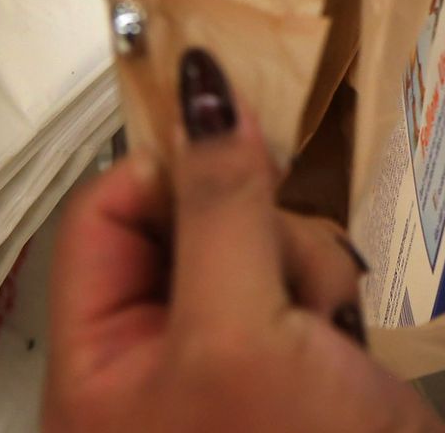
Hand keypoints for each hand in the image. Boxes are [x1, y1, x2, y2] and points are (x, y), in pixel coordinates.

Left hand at [43, 49, 444, 432]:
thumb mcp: (242, 331)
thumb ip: (220, 207)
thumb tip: (202, 81)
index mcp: (96, 363)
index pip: (107, 215)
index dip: (172, 172)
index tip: (246, 155)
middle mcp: (152, 359)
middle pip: (192, 221)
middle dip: (259, 229)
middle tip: (290, 277)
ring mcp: (229, 360)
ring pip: (262, 243)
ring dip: (307, 264)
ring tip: (328, 327)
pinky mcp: (297, 361)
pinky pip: (306, 280)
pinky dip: (331, 290)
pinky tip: (348, 335)